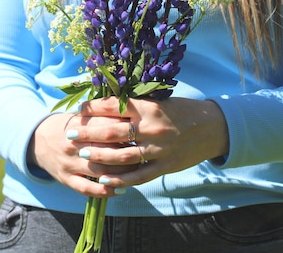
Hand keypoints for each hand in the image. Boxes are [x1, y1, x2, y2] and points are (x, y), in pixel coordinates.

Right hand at [28, 110, 138, 196]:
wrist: (39, 138)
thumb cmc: (71, 125)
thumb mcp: (84, 114)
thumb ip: (106, 115)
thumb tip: (135, 117)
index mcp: (80, 124)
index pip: (108, 126)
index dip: (127, 130)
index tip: (143, 133)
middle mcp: (74, 144)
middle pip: (106, 150)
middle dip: (127, 153)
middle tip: (145, 154)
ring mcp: (69, 163)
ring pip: (99, 171)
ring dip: (120, 173)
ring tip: (137, 172)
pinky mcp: (66, 179)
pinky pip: (87, 188)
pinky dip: (105, 190)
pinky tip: (120, 190)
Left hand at [69, 97, 228, 187]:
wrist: (213, 127)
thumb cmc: (182, 111)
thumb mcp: (160, 102)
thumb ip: (136, 106)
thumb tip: (106, 105)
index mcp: (149, 107)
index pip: (113, 107)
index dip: (92, 109)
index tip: (78, 110)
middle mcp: (152, 128)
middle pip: (112, 132)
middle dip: (87, 133)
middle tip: (69, 133)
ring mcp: (159, 149)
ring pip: (121, 156)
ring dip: (98, 156)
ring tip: (81, 155)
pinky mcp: (165, 166)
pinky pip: (138, 176)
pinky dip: (119, 179)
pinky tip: (104, 179)